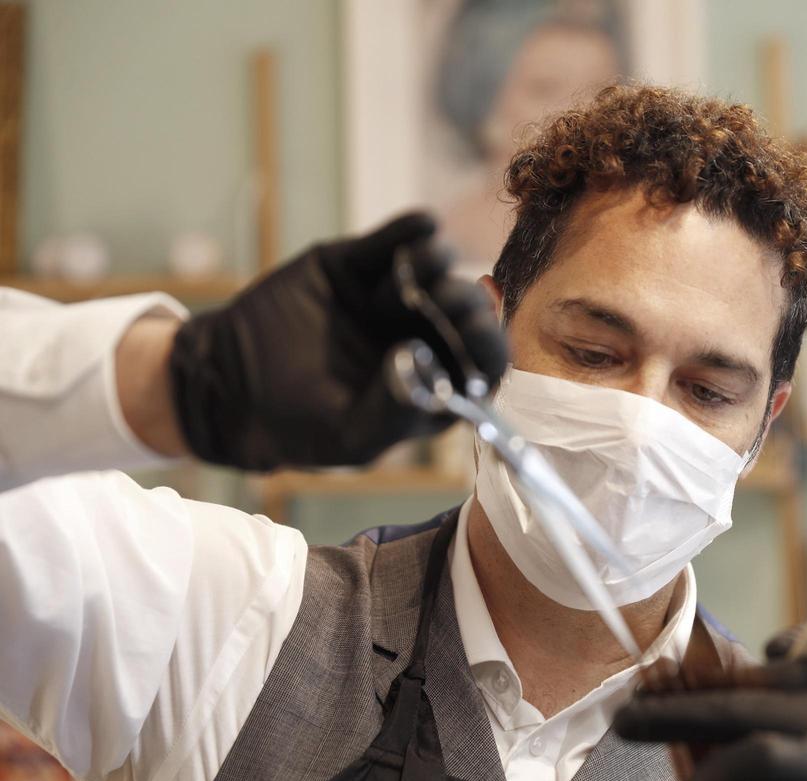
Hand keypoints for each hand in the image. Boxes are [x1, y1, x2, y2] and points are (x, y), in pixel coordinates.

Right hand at [168, 212, 506, 469]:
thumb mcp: (350, 435)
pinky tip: (422, 229)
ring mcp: (393, 298)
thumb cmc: (298, 426)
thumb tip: (427, 369)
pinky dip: (411, 231)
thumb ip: (395, 410)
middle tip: (447, 303)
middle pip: (466, 310)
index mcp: (435, 383)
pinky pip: (394, 240)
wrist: (228, 384)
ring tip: (419, 275)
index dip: (488, 345)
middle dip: (464, 303)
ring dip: (438, 266)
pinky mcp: (358, 264)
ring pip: (436, 270)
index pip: (483, 363)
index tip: (478, 331)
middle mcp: (424, 337)